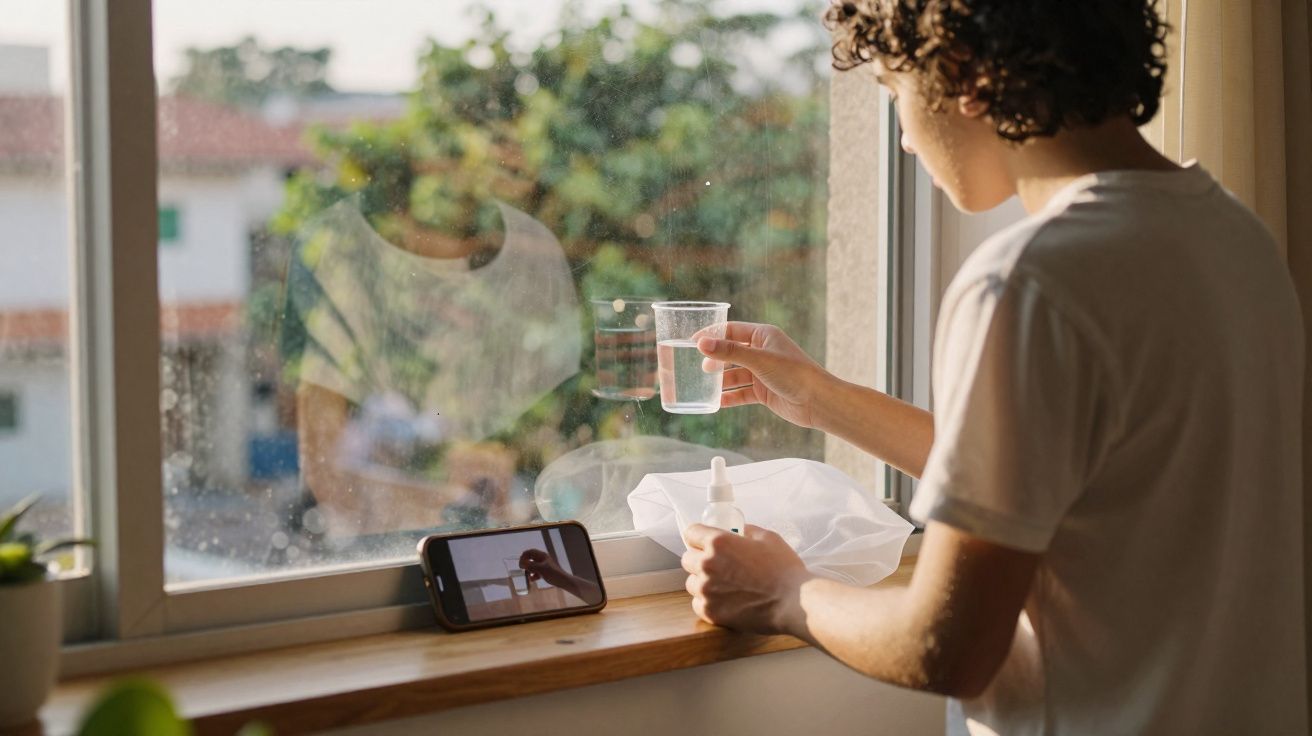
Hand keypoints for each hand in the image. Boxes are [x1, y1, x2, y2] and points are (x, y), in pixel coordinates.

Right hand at [519, 548, 567, 585]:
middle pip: (530, 558)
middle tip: (521, 569)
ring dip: (529, 570)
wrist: (563, 581)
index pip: (530, 552)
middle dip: (525, 563)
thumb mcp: (540, 569)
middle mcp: (543, 559)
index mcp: (542, 555)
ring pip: (533, 565)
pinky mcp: (545, 572)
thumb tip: (522, 563)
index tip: (520, 564)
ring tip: (527, 575)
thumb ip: (530, 565)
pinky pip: (536, 572)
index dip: (524, 556)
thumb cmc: (553, 573)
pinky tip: (532, 580)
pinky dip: (533, 575)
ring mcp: (544, 566)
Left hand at [681, 523, 813, 634]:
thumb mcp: (767, 538)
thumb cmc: (784, 569)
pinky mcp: (711, 612)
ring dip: (702, 582)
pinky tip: (724, 600)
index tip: (702, 541)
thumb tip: (739, 532)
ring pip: (691, 583)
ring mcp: (707, 590)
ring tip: (723, 585)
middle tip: (716, 564)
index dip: (697, 536)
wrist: (794, 602)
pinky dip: (708, 602)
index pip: (691, 533)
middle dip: (699, 559)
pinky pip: (698, 604)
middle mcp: (707, 565)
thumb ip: (747, 531)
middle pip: (687, 559)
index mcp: (718, 543)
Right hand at [696, 322, 831, 428]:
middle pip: (731, 353)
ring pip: (734, 374)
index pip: (731, 330)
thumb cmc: (794, 374)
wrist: (817, 402)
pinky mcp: (764, 391)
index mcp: (763, 335)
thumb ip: (729, 352)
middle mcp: (762, 352)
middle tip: (700, 368)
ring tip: (704, 386)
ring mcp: (762, 372)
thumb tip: (701, 344)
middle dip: (715, 360)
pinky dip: (730, 397)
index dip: (712, 335)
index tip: (692, 343)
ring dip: (721, 380)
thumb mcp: (759, 360)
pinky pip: (741, 392)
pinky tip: (717, 402)